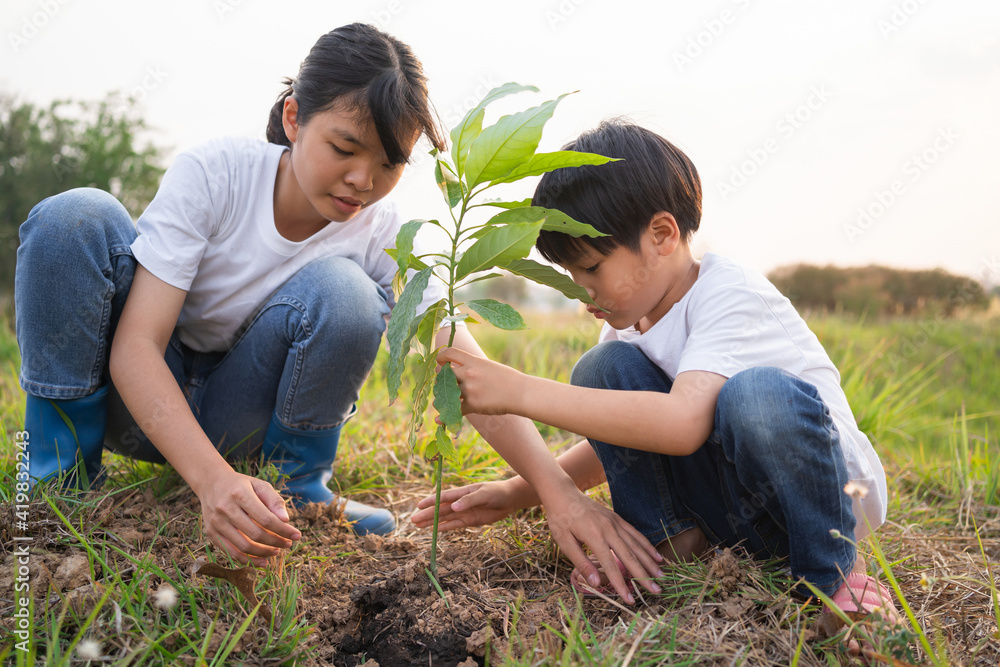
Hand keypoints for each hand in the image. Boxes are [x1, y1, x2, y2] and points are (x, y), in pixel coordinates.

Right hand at [197, 470, 301, 566]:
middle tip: (288, 544)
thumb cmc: (241, 485)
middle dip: (275, 542)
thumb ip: (274, 500)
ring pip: (243, 547)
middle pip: (255, 534)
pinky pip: (230, 552)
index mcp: (240, 494)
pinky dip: (247, 560)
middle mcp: (225, 509)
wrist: (211, 483)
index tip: (296, 535)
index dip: (283, 530)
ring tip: (276, 551)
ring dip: (263, 553)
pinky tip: (261, 560)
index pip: (266, 518)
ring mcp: (216, 522)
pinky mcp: (210, 533)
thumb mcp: (259, 485)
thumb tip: (286, 520)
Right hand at [411, 480, 521, 529]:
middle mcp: (460, 503)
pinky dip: (444, 528)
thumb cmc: (496, 492)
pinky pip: (454, 525)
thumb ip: (469, 501)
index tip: (419, 506)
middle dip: (427, 515)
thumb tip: (453, 508)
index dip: (430, 501)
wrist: (509, 499)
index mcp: (462, 493)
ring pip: (445, 518)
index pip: (443, 497)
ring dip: (432, 522)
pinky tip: (434, 531)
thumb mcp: (484, 494)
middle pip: (440, 509)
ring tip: (418, 526)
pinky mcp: (470, 521)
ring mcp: (464, 512)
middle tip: (413, 520)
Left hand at [437, 347, 523, 415]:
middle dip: (441, 379)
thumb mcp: (489, 366)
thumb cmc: (507, 378)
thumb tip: (458, 368)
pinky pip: (454, 411)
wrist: (520, 393)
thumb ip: (472, 366)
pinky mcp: (473, 405)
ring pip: (446, 394)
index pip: (449, 353)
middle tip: (442, 384)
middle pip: (444, 374)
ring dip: (442, 398)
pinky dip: (446, 417)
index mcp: (473, 361)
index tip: (440, 362)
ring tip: (441, 401)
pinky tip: (440, 420)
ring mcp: (470, 390)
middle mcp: (469, 374)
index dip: (441, 356)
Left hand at [541, 484, 663, 603]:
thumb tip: (596, 584)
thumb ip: (581, 563)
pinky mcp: (617, 518)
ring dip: (650, 562)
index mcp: (594, 536)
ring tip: (662, 576)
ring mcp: (615, 522)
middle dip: (643, 575)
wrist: (563, 494)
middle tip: (657, 591)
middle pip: (629, 556)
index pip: (611, 566)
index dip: (621, 584)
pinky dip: (647, 545)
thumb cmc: (560, 520)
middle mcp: (608, 529)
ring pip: (636, 545)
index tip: (630, 600)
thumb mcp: (564, 543)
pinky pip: (635, 533)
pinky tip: (656, 556)